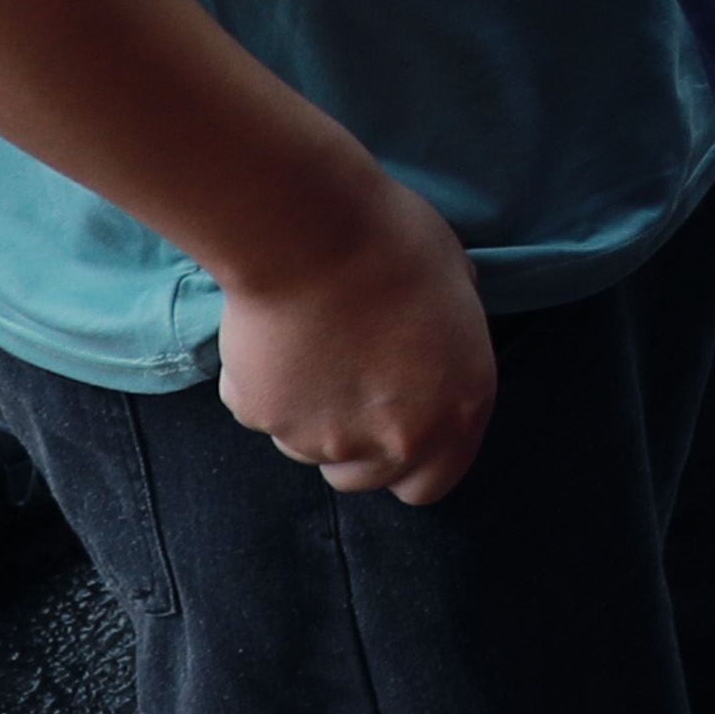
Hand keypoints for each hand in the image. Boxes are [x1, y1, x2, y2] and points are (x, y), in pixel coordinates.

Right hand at [214, 167, 496, 502]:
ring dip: (306, 412)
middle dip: (351, 442)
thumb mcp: (456, 287)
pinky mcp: (266, 418)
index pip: (431, 484)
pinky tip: (272, 331)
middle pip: (361, 477)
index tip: (394, 426)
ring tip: (308, 341)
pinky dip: (260, 383)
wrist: (313, 229)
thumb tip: (435, 335)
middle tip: (343, 379)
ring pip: (306, 446)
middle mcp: (395, 439)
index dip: (411, 459)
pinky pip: (258, 409)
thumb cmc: (393, 242)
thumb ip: (447, 338)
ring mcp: (324, 438)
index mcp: (456, 410)